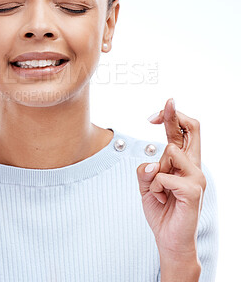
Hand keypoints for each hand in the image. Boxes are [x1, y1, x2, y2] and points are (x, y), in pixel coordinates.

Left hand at [136, 98, 206, 258]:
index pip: (183, 132)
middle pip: (192, 129)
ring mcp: (196, 177)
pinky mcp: (193, 190)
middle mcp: (194, 166)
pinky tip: (162, 199)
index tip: (158, 110)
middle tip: (167, 103)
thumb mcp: (146, 184)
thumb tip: (152, 162)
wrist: (169, 239)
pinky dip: (154, 187)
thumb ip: (145, 169)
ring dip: (154, 171)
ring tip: (158, 190)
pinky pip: (162, 176)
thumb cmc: (161, 209)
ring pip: (170, 151)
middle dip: (175, 114)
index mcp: (183, 162)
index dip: (172, 117)